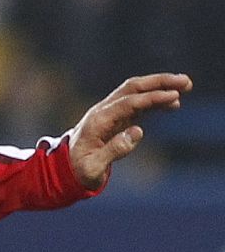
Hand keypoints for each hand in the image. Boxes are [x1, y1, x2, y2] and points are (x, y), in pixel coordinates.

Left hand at [68, 73, 191, 189]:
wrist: (64, 169)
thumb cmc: (78, 170)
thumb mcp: (92, 167)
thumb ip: (114, 150)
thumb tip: (137, 132)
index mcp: (97, 121)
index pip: (128, 103)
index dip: (151, 98)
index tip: (174, 97)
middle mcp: (103, 112)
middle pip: (132, 89)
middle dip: (159, 82)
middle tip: (185, 81)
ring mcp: (110, 113)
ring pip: (136, 93)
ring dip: (160, 87)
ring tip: (185, 86)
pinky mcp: (117, 119)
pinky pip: (138, 105)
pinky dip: (156, 101)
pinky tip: (173, 104)